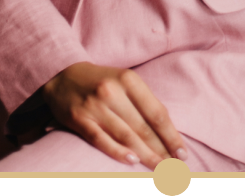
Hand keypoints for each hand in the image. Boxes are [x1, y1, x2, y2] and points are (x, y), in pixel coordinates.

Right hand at [41, 61, 186, 168]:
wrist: (62, 74)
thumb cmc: (101, 80)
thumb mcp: (124, 80)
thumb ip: (143, 101)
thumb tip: (167, 131)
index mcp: (128, 79)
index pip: (156, 112)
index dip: (171, 135)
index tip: (182, 152)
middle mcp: (112, 92)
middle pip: (143, 127)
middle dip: (161, 150)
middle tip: (174, 168)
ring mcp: (95, 106)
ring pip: (125, 136)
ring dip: (145, 156)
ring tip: (159, 169)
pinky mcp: (80, 119)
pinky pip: (101, 140)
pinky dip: (117, 152)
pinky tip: (132, 161)